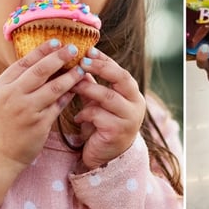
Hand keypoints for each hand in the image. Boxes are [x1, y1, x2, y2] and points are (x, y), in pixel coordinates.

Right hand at [0, 39, 86, 172]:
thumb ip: (13, 82)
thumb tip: (35, 63)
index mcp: (1, 86)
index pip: (24, 62)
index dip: (42, 50)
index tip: (56, 41)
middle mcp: (13, 96)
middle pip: (40, 71)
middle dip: (59, 57)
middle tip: (74, 48)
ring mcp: (27, 111)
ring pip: (54, 88)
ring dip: (70, 76)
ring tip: (82, 68)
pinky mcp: (39, 125)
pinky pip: (58, 106)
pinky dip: (68, 96)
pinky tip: (76, 90)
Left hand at [70, 48, 145, 169]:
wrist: (106, 158)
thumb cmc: (102, 125)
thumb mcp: (97, 101)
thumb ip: (91, 83)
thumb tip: (78, 61)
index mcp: (132, 93)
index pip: (120, 70)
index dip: (104, 60)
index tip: (88, 50)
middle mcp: (136, 104)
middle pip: (121, 78)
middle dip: (101, 68)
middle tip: (82, 61)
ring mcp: (129, 119)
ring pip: (108, 96)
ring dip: (88, 88)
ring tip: (73, 85)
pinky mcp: (118, 132)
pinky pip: (99, 115)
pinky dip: (85, 113)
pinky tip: (78, 118)